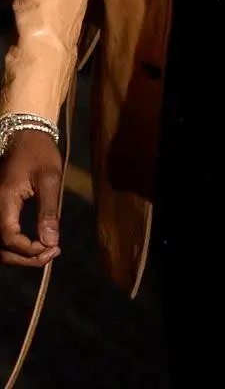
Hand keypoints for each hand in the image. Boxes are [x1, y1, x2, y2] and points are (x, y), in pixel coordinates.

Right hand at [0, 129, 62, 267]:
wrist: (26, 135)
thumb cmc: (39, 153)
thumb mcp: (49, 178)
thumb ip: (49, 211)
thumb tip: (51, 241)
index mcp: (3, 201)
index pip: (8, 237)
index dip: (28, 249)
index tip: (52, 248)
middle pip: (0, 248)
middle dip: (25, 258)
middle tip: (51, 255)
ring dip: (20, 254)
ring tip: (46, 252)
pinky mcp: (1, 209)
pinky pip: (4, 234)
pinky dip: (16, 245)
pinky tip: (36, 244)